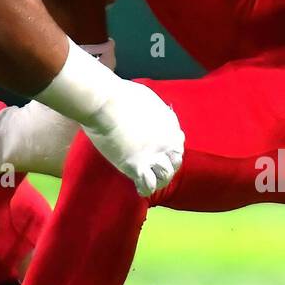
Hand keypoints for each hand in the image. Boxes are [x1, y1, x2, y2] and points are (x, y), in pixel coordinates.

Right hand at [85, 80, 184, 196]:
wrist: (105, 102)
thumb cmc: (121, 94)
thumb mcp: (148, 99)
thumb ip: (155, 110)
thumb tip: (153, 112)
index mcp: (170, 125)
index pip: (178, 144)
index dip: (169, 151)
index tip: (161, 154)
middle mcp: (167, 142)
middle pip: (175, 162)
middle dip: (167, 166)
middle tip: (156, 171)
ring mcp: (153, 155)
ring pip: (165, 176)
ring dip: (159, 180)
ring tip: (150, 182)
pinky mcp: (136, 166)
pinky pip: (148, 186)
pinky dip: (145, 190)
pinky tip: (140, 190)